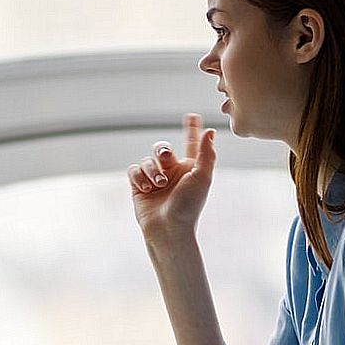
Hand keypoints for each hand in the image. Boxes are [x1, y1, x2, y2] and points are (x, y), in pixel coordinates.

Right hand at [129, 113, 216, 238]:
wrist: (168, 229)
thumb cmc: (189, 206)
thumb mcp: (202, 177)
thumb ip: (206, 153)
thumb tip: (210, 131)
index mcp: (190, 168)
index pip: (190, 144)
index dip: (191, 129)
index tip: (192, 116)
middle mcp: (172, 172)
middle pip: (162, 148)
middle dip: (162, 150)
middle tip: (166, 157)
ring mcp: (155, 179)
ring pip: (147, 160)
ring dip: (152, 170)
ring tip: (158, 185)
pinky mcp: (139, 187)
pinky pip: (134, 170)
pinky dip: (139, 177)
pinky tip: (146, 188)